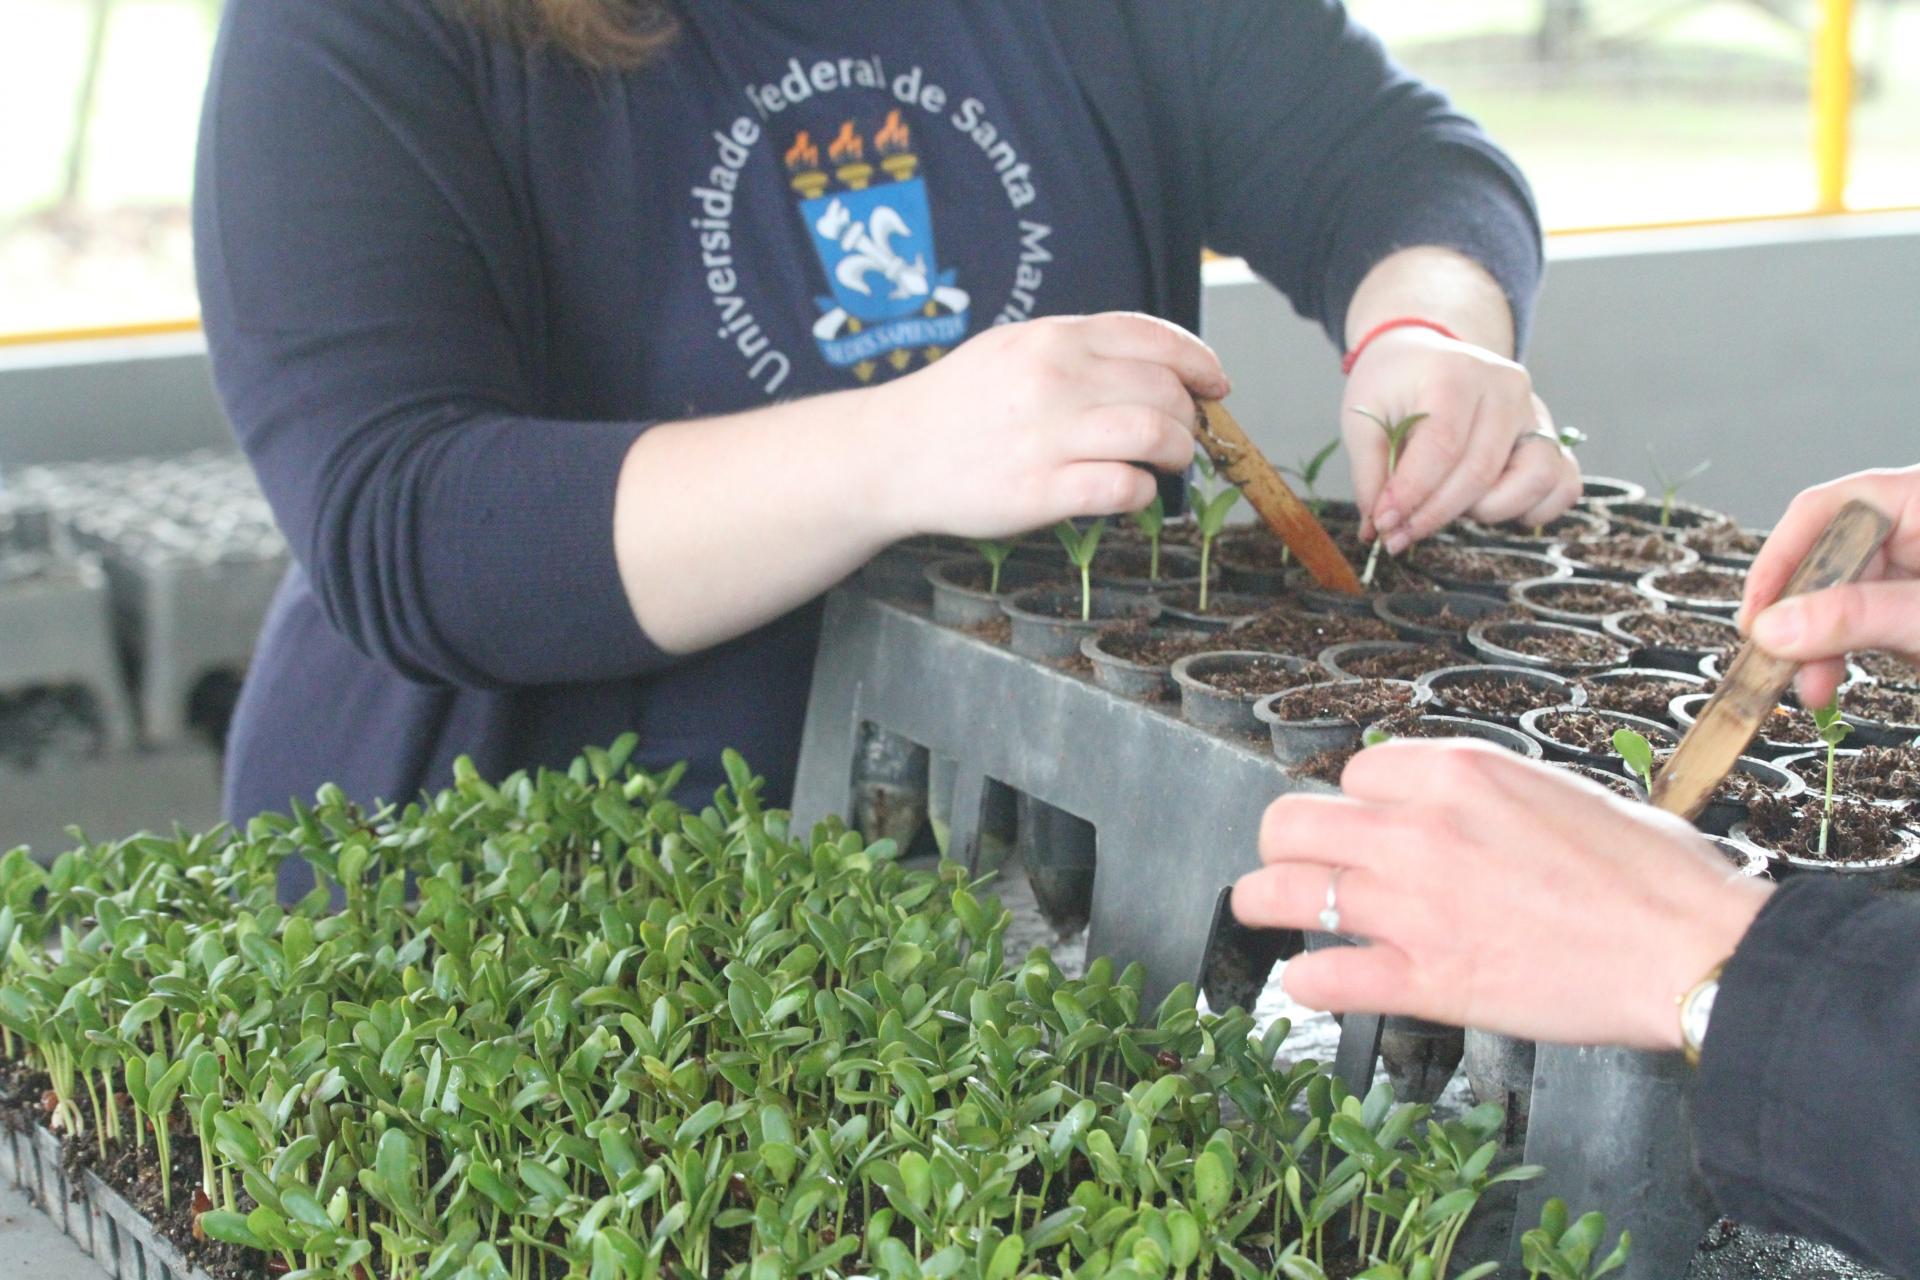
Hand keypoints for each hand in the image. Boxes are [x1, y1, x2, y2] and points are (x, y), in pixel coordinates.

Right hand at [865, 313, 1222, 539]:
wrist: (892, 454)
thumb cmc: (957, 404)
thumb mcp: (1012, 348)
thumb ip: (1077, 350)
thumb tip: (1155, 367)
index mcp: (1053, 338)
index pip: (1155, 339)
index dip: (1200, 363)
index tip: (1215, 385)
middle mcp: (1054, 380)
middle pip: (1165, 391)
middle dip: (1189, 418)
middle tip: (1182, 436)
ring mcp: (1048, 437)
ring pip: (1156, 436)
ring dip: (1177, 454)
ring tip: (1165, 464)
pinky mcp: (1040, 492)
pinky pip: (1124, 488)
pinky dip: (1143, 492)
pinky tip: (1131, 492)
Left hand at [1230, 741, 1770, 1048]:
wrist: (1691, 950)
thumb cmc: (1655, 875)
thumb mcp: (1561, 790)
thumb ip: (1489, 795)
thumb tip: (1457, 806)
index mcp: (1458, 772)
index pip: (1356, 771)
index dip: (1358, 801)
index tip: (1368, 822)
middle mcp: (1420, 829)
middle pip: (1293, 821)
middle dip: (1286, 843)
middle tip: (1294, 861)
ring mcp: (1413, 906)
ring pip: (1284, 891)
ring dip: (1262, 902)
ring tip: (1259, 909)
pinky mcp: (1425, 980)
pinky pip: (1324, 975)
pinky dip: (1307, 980)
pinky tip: (1310, 981)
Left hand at [1343, 327, 1579, 549]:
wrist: (1424, 354)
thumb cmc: (1392, 385)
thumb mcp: (1362, 418)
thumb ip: (1369, 475)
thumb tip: (1379, 529)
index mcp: (1456, 373)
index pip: (1443, 446)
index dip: (1413, 494)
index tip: (1385, 523)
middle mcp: (1505, 388)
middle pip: (1481, 471)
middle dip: (1436, 514)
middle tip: (1400, 534)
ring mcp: (1534, 411)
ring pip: (1536, 478)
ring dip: (1489, 511)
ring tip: (1449, 507)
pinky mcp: (1550, 436)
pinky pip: (1564, 484)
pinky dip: (1534, 509)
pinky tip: (1490, 508)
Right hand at [1741, 466, 1919, 706]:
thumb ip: (1859, 616)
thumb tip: (1773, 628)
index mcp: (1919, 500)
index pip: (1826, 511)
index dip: (1779, 559)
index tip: (1755, 615)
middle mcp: (1911, 528)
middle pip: (1827, 560)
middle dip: (1798, 618)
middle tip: (1775, 664)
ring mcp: (1911, 569)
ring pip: (1839, 599)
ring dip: (1816, 647)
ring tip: (1809, 690)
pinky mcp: (1911, 608)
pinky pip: (1861, 623)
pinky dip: (1841, 654)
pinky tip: (1829, 681)